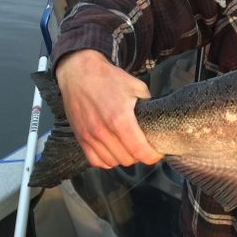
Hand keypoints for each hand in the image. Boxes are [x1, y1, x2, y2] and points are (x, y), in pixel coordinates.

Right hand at [55, 49, 162, 168]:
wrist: (79, 73)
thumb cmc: (108, 78)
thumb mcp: (136, 86)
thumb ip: (147, 104)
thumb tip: (155, 117)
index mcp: (120, 119)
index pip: (140, 151)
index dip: (152, 156)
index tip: (157, 152)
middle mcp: (103, 132)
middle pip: (127, 159)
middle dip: (139, 155)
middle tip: (144, 146)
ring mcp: (90, 137)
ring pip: (112, 162)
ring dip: (123, 158)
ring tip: (129, 147)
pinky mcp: (80, 138)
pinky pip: (95, 160)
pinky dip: (106, 160)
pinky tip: (113, 150)